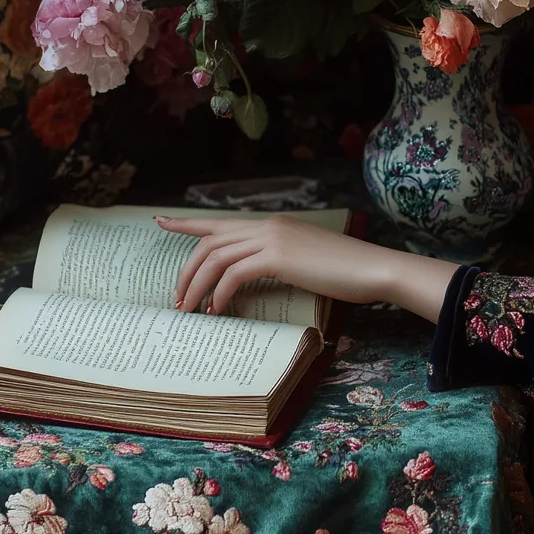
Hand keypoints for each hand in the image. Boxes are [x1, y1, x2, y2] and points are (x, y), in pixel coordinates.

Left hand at [155, 214, 457, 321]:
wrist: (374, 267)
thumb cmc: (346, 271)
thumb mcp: (305, 261)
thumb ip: (277, 262)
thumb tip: (250, 280)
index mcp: (271, 225)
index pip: (219, 222)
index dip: (186, 223)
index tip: (159, 221)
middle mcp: (267, 226)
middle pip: (209, 243)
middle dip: (187, 272)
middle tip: (179, 301)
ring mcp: (272, 238)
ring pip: (216, 258)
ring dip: (197, 287)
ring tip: (191, 312)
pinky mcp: (279, 257)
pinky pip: (234, 274)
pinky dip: (221, 294)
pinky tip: (220, 311)